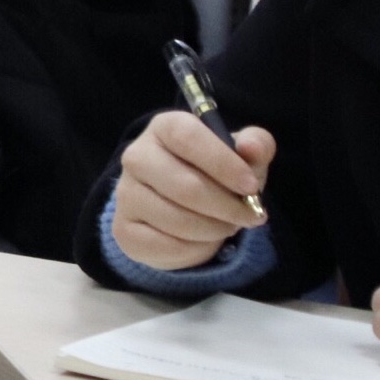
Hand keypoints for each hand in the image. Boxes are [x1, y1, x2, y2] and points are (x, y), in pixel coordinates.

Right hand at [109, 111, 274, 270]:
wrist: (182, 205)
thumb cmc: (216, 173)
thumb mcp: (242, 156)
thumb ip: (255, 146)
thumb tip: (252, 147)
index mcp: (164, 128)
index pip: (187, 137)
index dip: (222, 162)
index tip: (251, 186)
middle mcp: (136, 156)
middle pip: (184, 186)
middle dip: (227, 207)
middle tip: (250, 216)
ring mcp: (125, 194)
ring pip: (177, 220)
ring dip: (214, 230)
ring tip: (227, 226)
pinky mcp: (124, 229)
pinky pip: (165, 246)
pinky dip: (196, 250)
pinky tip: (203, 240)